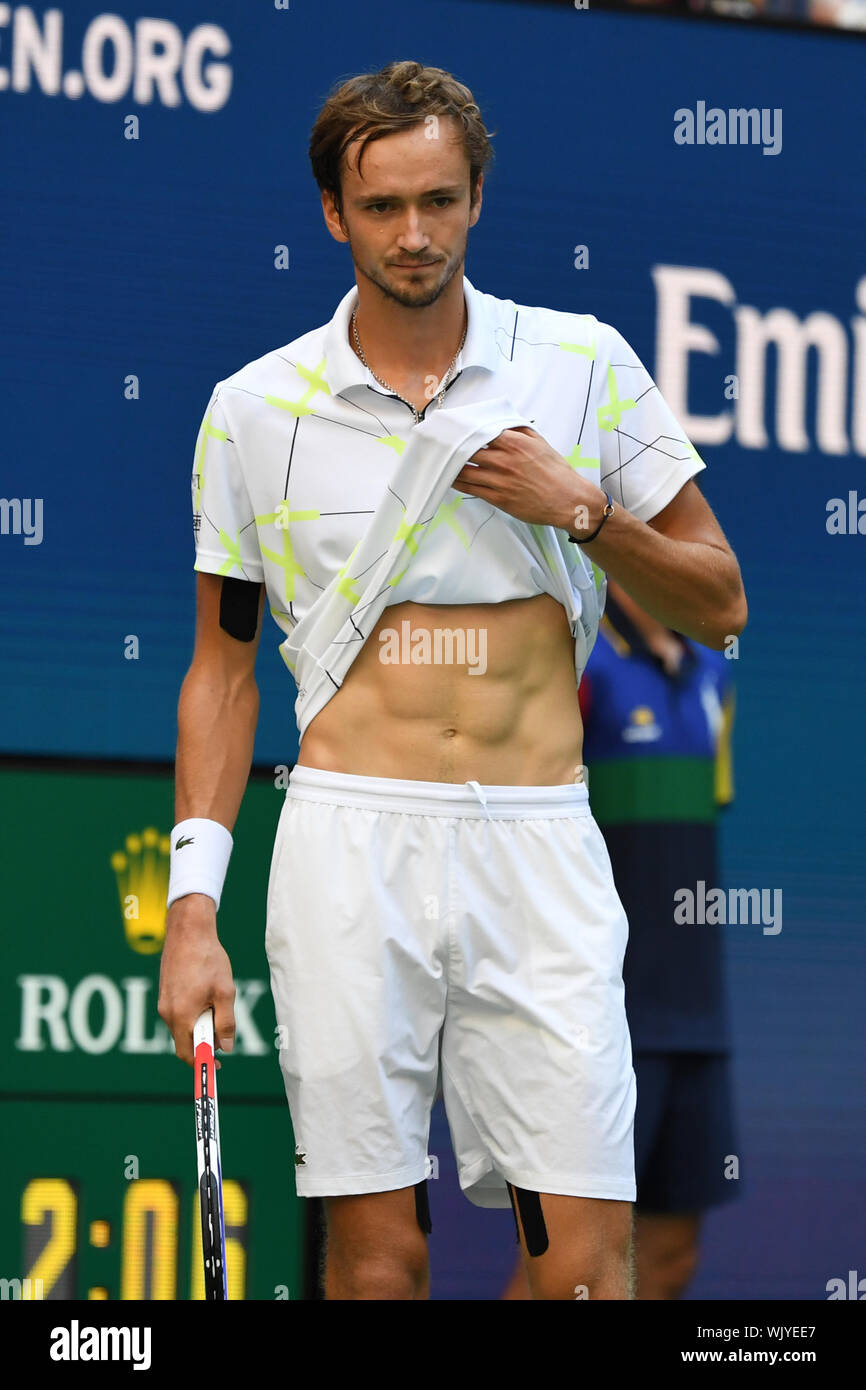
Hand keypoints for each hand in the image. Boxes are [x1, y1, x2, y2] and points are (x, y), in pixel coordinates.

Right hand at [158, 894, 235, 1066]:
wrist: (188, 931)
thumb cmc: (209, 959)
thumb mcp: (225, 992)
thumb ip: (226, 1022)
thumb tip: (226, 1047)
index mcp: (181, 1016)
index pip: (189, 1054)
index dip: (203, 1064)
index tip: (216, 1069)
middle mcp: (167, 1013)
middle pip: (185, 1042)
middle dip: (205, 1043)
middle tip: (224, 1031)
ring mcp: (163, 1003)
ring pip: (183, 1027)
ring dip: (200, 1025)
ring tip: (216, 1002)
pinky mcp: (164, 994)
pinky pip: (179, 1014)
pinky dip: (193, 1014)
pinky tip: (206, 995)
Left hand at [454, 426, 604, 531]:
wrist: (568, 501)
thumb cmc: (556, 473)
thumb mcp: (541, 443)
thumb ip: (520, 430)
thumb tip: (503, 420)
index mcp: (515, 443)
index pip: (480, 430)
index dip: (464, 428)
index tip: (453, 426)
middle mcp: (504, 460)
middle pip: (467, 449)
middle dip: (451, 445)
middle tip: (440, 441)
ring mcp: (499, 480)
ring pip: (465, 470)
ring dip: (450, 464)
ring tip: (440, 459)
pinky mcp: (497, 498)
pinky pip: (470, 488)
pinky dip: (457, 482)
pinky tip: (449, 477)